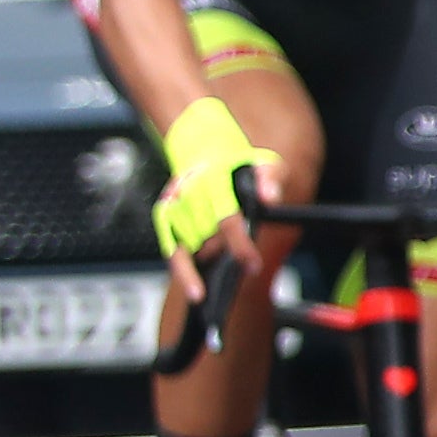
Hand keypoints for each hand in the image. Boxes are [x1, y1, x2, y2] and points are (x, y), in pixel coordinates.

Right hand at [152, 96, 273, 308]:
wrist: (201, 143)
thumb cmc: (238, 160)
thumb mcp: (263, 161)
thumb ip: (270, 177)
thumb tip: (271, 197)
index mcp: (213, 181)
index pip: (226, 219)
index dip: (239, 245)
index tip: (252, 265)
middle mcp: (188, 194)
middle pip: (205, 238)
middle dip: (223, 258)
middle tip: (240, 275)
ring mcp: (174, 205)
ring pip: (187, 245)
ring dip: (202, 267)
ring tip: (212, 293)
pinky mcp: (165, 215)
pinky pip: (170, 248)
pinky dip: (181, 270)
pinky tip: (196, 292)